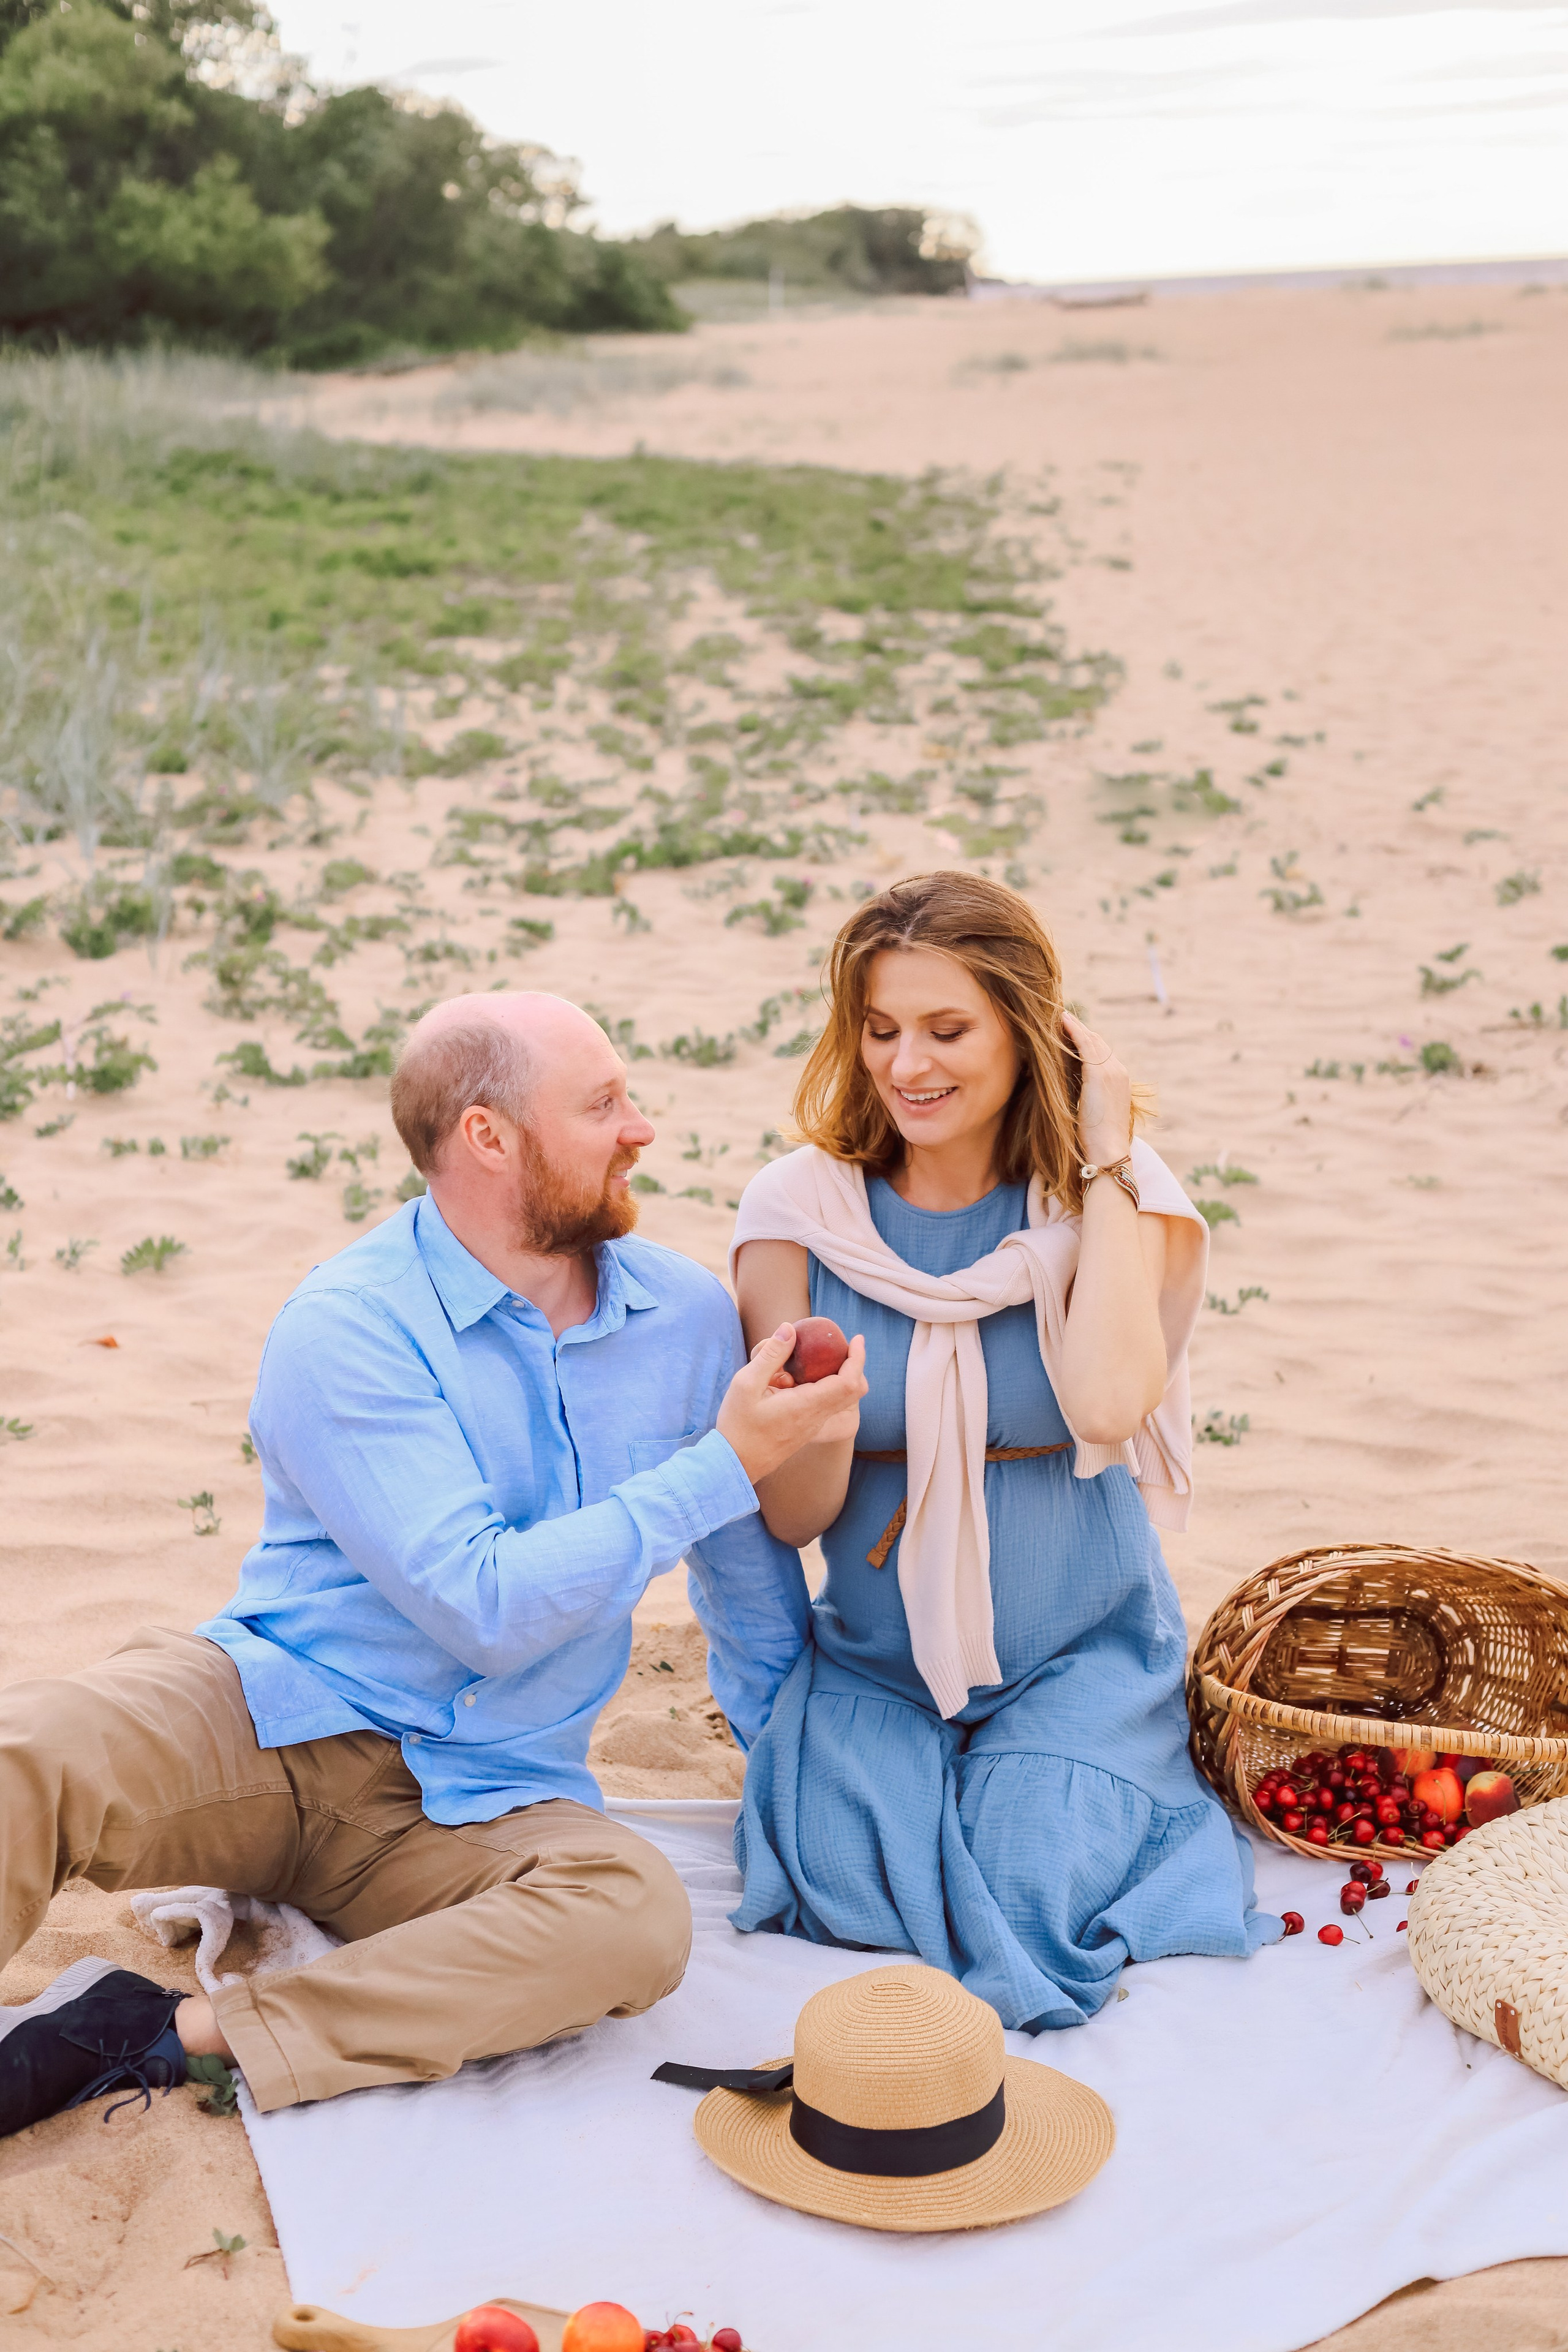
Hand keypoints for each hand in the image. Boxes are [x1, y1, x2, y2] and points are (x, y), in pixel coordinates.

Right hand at [718, 1325, 867, 1486]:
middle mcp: (816, 1418)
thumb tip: (790, 1329)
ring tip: (811, 1360)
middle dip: (855, 1365)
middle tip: (842, 1346)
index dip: (858, 1358)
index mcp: (806, 1406)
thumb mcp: (746, 1384)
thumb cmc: (737, 1426)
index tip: (856, 1339)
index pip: (848, 1382)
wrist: (735, 1464)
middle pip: (854, 1391)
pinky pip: (827, 1405)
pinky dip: (824, 1387)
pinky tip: (796, 1379)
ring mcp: (813, 1426)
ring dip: (838, 1375)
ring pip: (842, 1399)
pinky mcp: (806, 1429)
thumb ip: (771, 1355)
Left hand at [1063, 1012, 1132, 1167]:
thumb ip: (1087, 1098)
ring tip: (1059, 1016)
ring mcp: (1111, 1071)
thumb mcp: (1093, 1113)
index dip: (1085, 1042)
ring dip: (1075, 1027)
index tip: (1070, 1033)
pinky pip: (1085, 1044)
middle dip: (1080, 1030)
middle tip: (1061, 1018)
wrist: (1108, 1152)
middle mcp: (1118, 1071)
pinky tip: (1062, 1021)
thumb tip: (1072, 1094)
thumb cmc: (1097, 1141)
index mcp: (1119, 1081)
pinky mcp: (1099, 1074)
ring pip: (1091, 1040)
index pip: (1101, 1053)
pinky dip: (1074, 1030)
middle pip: (1097, 1043)